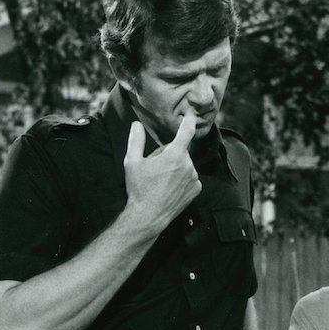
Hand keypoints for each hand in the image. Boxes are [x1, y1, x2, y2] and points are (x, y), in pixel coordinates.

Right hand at [123, 111, 199, 234]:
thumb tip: (136, 125)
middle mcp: (188, 165)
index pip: (186, 131)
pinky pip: (190, 177)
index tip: (192, 113)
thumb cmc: (139, 188)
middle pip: (180, 151)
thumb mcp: (132, 162)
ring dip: (176, 168)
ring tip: (161, 181)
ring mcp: (194, 178)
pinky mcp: (196, 189)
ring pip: (185, 165)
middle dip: (169, 154)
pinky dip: (182, 179)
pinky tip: (169, 188)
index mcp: (175, 154)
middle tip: (154, 168)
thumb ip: (135, 140)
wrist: (149, 216)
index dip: (189, 120)